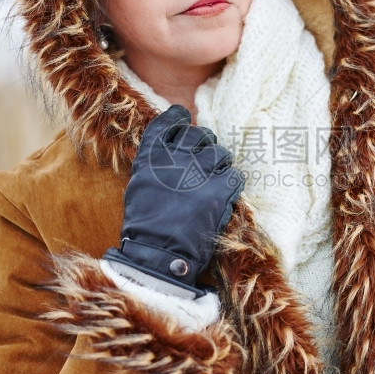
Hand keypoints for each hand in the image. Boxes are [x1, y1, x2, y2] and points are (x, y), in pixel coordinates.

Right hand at [104, 105, 243, 295]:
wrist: (158, 255)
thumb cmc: (144, 228)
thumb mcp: (139, 188)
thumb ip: (154, 166)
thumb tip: (168, 153)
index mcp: (152, 157)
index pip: (168, 123)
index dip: (178, 118)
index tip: (183, 119)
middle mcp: (176, 158)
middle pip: (199, 135)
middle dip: (204, 144)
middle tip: (204, 158)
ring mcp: (199, 173)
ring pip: (221, 153)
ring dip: (220, 164)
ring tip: (216, 178)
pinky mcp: (219, 191)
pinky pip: (235, 176)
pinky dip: (233, 183)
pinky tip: (226, 192)